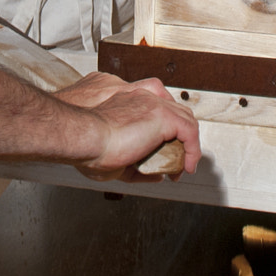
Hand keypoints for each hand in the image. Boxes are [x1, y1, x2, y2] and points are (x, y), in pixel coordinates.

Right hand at [57, 70, 201, 179]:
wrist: (83, 138)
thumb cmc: (89, 148)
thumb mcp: (115, 161)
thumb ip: (137, 168)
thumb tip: (157, 176)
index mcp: (128, 102)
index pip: (157, 110)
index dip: (166, 133)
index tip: (164, 153)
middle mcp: (142, 99)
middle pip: (175, 113)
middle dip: (180, 138)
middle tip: (177, 161)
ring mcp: (153, 104)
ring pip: (185, 119)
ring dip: (188, 145)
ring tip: (184, 166)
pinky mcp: (162, 115)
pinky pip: (189, 130)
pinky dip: (192, 150)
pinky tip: (187, 166)